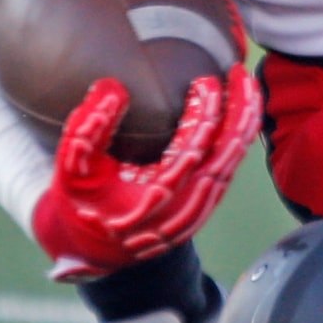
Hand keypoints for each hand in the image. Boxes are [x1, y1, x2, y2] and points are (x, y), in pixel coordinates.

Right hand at [33, 66, 261, 278]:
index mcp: (149, 202)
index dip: (202, 118)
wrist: (92, 247)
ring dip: (244, 126)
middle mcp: (178, 212)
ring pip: (230, 168)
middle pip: (222, 161)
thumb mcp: (72, 167)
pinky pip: (227, 174)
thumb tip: (112, 88)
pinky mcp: (201, 211)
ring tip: (250, 87)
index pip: (188, 155)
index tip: (206, 83)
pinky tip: (245, 115)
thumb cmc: (82, 201)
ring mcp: (194, 214)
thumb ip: (85, 128)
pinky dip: (240, 143)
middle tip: (241, 75)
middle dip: (237, 114)